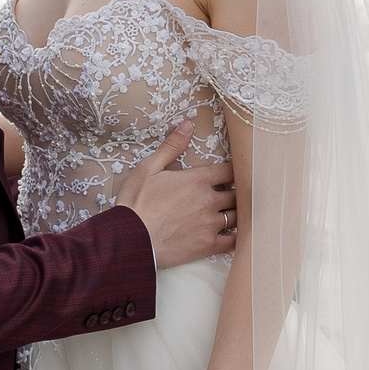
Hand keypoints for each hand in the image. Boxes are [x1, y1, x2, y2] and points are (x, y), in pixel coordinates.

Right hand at [116, 121, 235, 268]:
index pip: (230, 171)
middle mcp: (209, 200)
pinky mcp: (208, 245)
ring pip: (238, 215)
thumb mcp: (148, 168)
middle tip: (234, 195)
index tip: (230, 175)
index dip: (233, 172)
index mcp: (198, 180)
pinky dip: (237, 237)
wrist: (130, 240)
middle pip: (238, 193)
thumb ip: (171, 146)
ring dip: (238, 213)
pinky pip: (234, 241)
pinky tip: (234, 235)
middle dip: (237, 193)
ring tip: (234, 214)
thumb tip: (187, 125)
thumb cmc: (136, 203)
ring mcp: (211, 223)